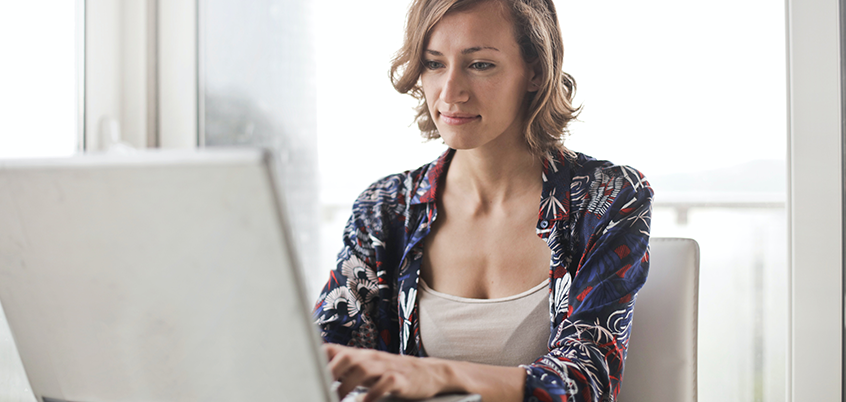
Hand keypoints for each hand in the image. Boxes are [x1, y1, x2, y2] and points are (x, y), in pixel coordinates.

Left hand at [324, 343, 454, 401]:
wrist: (428, 373)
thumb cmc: (390, 373)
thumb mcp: (367, 368)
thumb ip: (345, 369)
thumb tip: (317, 373)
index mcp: (360, 356)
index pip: (334, 350)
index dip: (317, 358)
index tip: (302, 371)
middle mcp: (371, 358)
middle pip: (347, 357)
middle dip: (330, 372)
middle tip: (319, 387)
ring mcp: (387, 367)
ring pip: (363, 369)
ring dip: (347, 385)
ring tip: (338, 399)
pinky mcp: (401, 379)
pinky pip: (386, 383)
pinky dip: (373, 393)